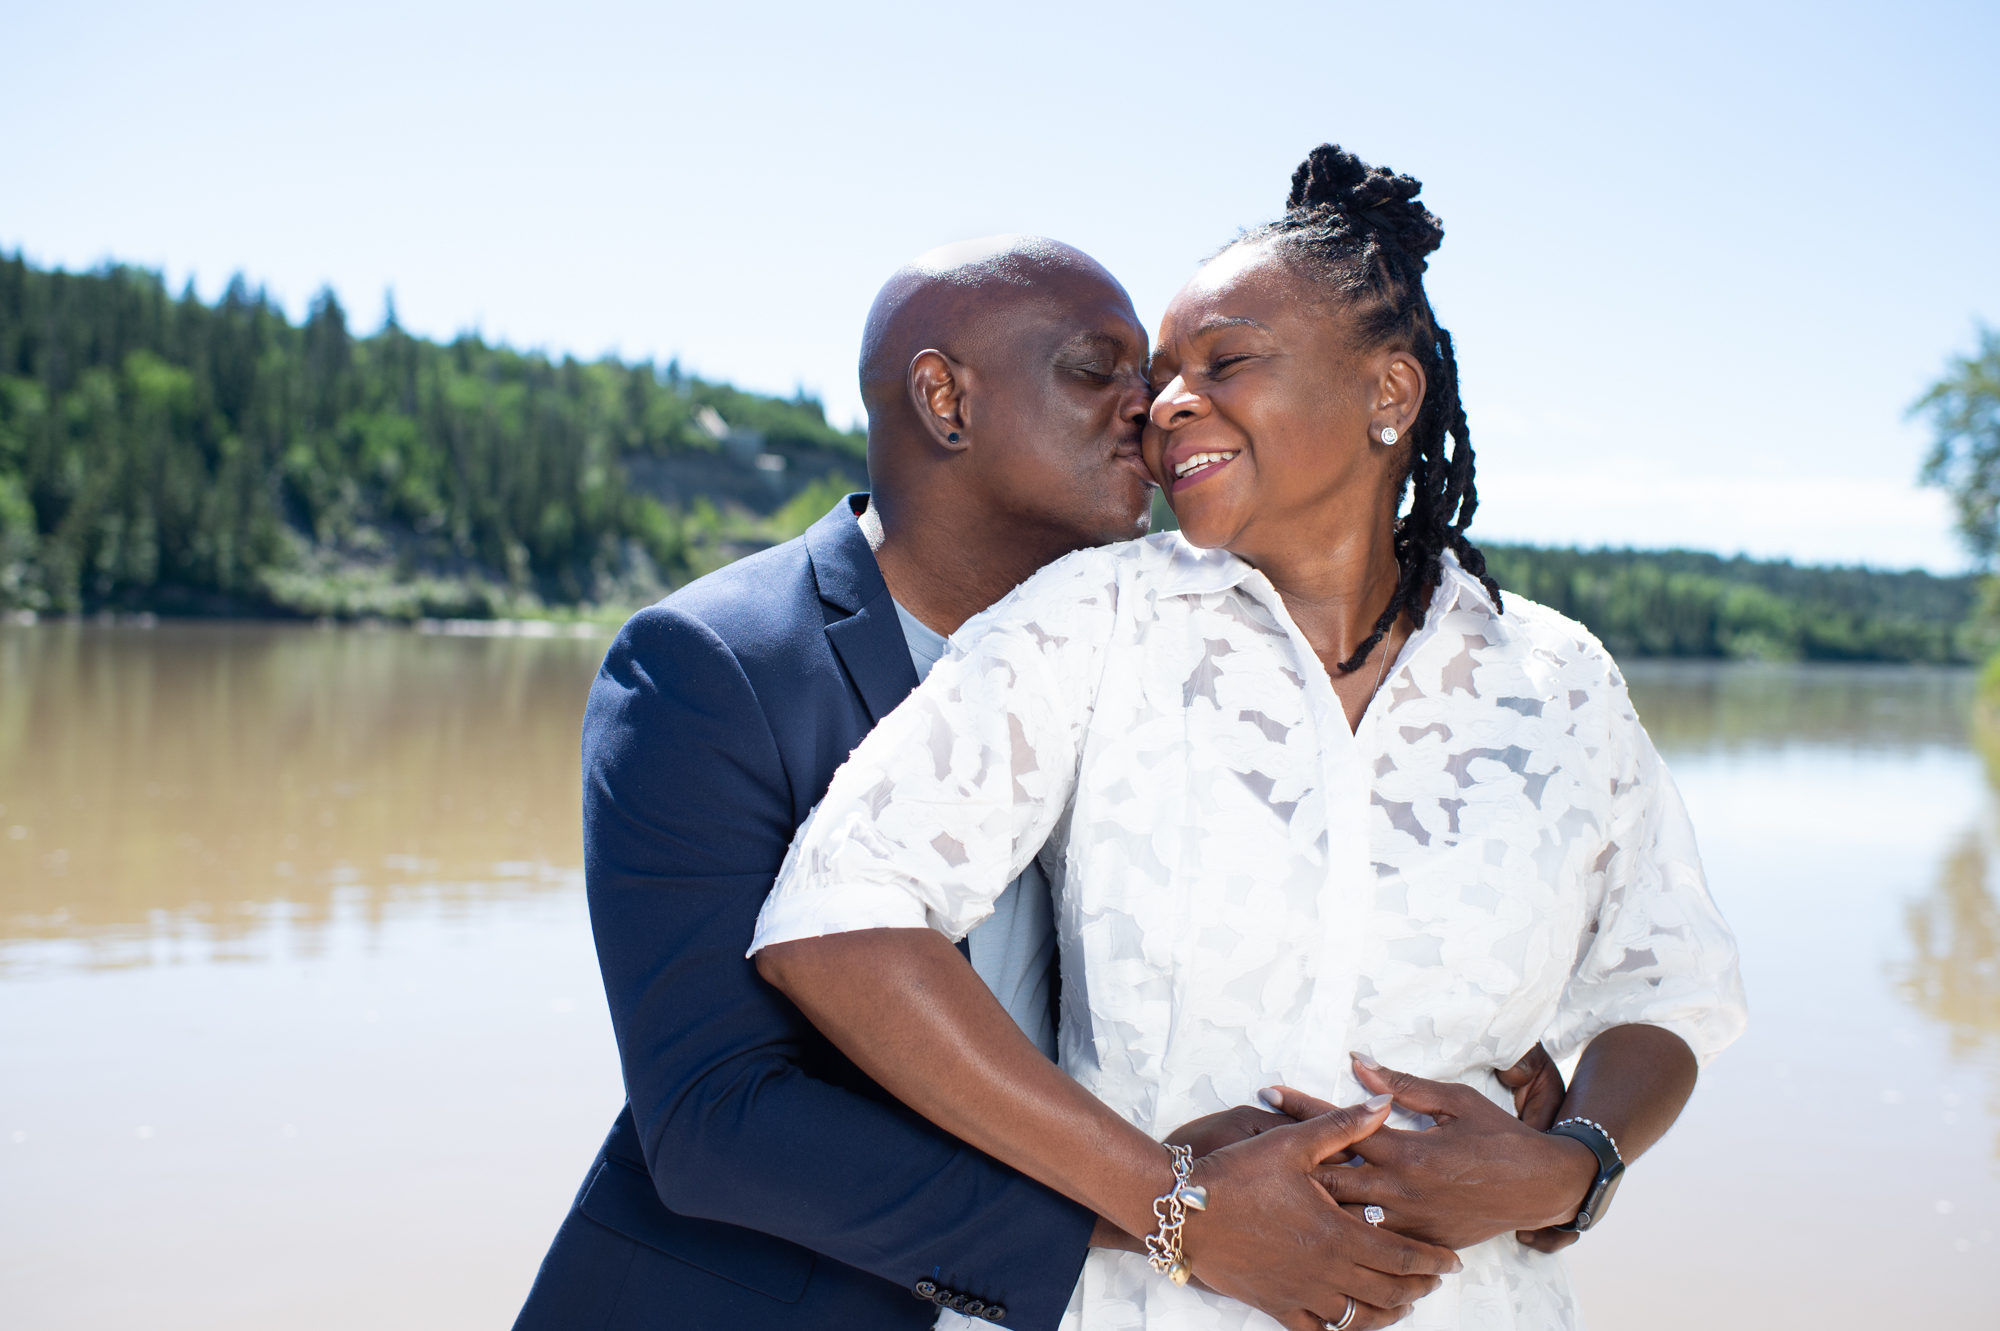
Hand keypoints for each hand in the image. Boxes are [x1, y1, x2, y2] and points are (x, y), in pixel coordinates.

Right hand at [1178, 1095, 1460, 1329]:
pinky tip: (1348, 1319)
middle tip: (1433, 1280)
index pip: (1402, 1256)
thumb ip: (1343, 1126)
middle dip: (1418, 1288)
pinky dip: (1340, 1329)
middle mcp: (1325, 1270)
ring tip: (1400, 1302)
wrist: (1182, 1210)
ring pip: (1359, 1318)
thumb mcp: (1291, 1142)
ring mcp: (1300, 1292)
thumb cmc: (1236, 1173)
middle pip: (1388, 1292)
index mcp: (1336, 1231)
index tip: (1451, 1262)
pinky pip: (1317, 1330)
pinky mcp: (1274, 1305)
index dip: (1432, 1261)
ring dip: (1387, 1312)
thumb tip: (1383, 1106)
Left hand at [1261, 1056, 1596, 1251]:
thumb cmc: (1499, 1137)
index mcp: (1407, 1151)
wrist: (1541, 1187)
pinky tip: (1316, 1223)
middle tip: (1252, 1142)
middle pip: (1330, 1176)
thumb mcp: (1454, 1101)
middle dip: (1291, 1158)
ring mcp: (1409, 1223)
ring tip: (1271, 1185)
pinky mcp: (1419, 1243)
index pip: (1341, 1125)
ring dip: (1310, 1199)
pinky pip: (1372, 1241)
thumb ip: (1403, 1087)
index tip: (1270, 1093)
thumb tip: (1360, 1065)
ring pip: (1345, 1216)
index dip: (1303, 1107)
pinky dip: (1343, 1230)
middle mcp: (1401, 1191)